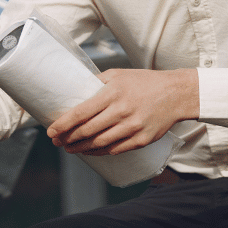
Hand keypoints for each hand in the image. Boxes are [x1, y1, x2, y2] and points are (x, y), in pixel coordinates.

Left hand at [46, 68, 197, 155]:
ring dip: (80, 148)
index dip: (63, 124)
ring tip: (68, 148)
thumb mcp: (117, 74)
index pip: (81, 113)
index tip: (50, 131)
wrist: (176, 94)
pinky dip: (99, 152)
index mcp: (112, 94)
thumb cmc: (143, 81)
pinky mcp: (142, 140)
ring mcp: (133, 128)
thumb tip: (74, 88)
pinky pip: (116, 150)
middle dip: (68, 138)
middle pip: (87, 131)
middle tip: (56, 141)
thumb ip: (95, 81)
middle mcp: (121, 112)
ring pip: (100, 143)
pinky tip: (89, 151)